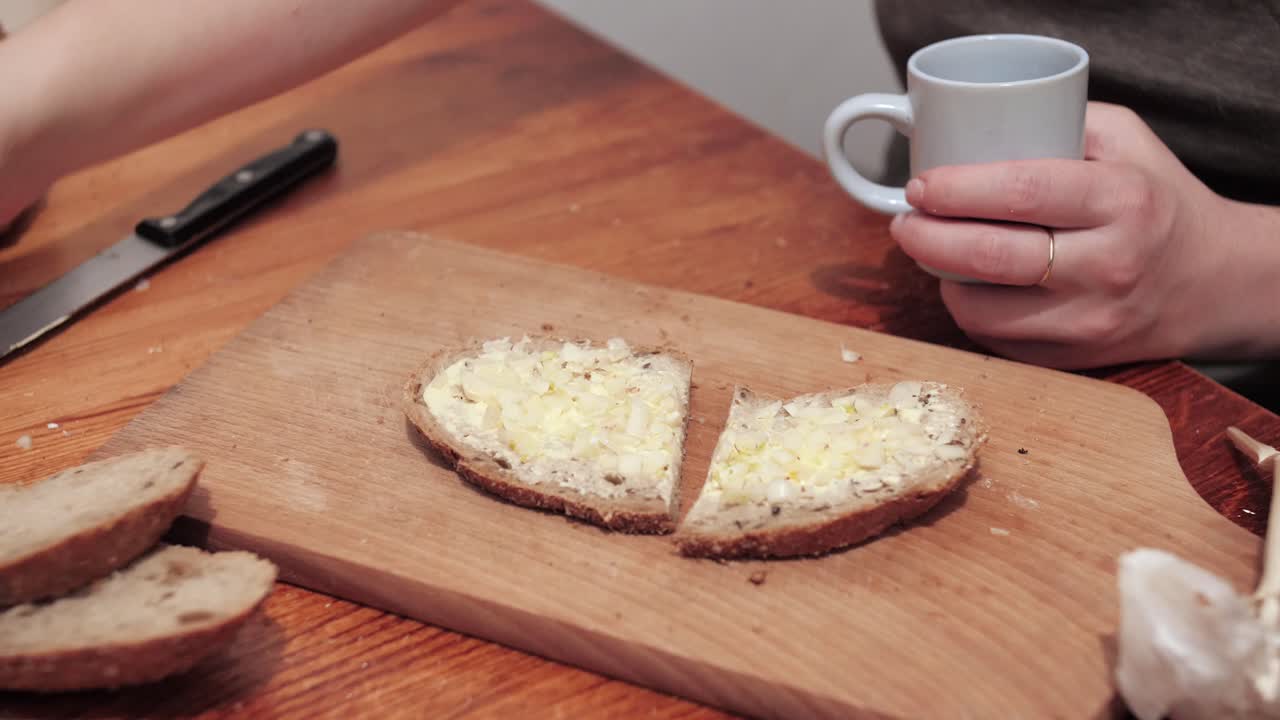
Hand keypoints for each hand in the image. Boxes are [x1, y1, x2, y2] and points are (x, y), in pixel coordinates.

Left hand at [889, 101, 1264, 368]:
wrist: (1209, 281)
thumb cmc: (1154, 199)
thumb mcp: (1125, 139)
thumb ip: (1058, 120)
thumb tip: (971, 123)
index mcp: (1123, 200)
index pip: (1022, 194)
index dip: (956, 190)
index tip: (920, 185)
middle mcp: (1108, 266)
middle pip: (990, 257)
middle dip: (927, 237)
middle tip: (905, 221)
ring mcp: (1090, 322)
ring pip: (981, 310)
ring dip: (940, 279)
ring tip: (931, 251)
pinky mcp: (1073, 361)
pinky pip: (994, 340)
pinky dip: (968, 310)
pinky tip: (966, 285)